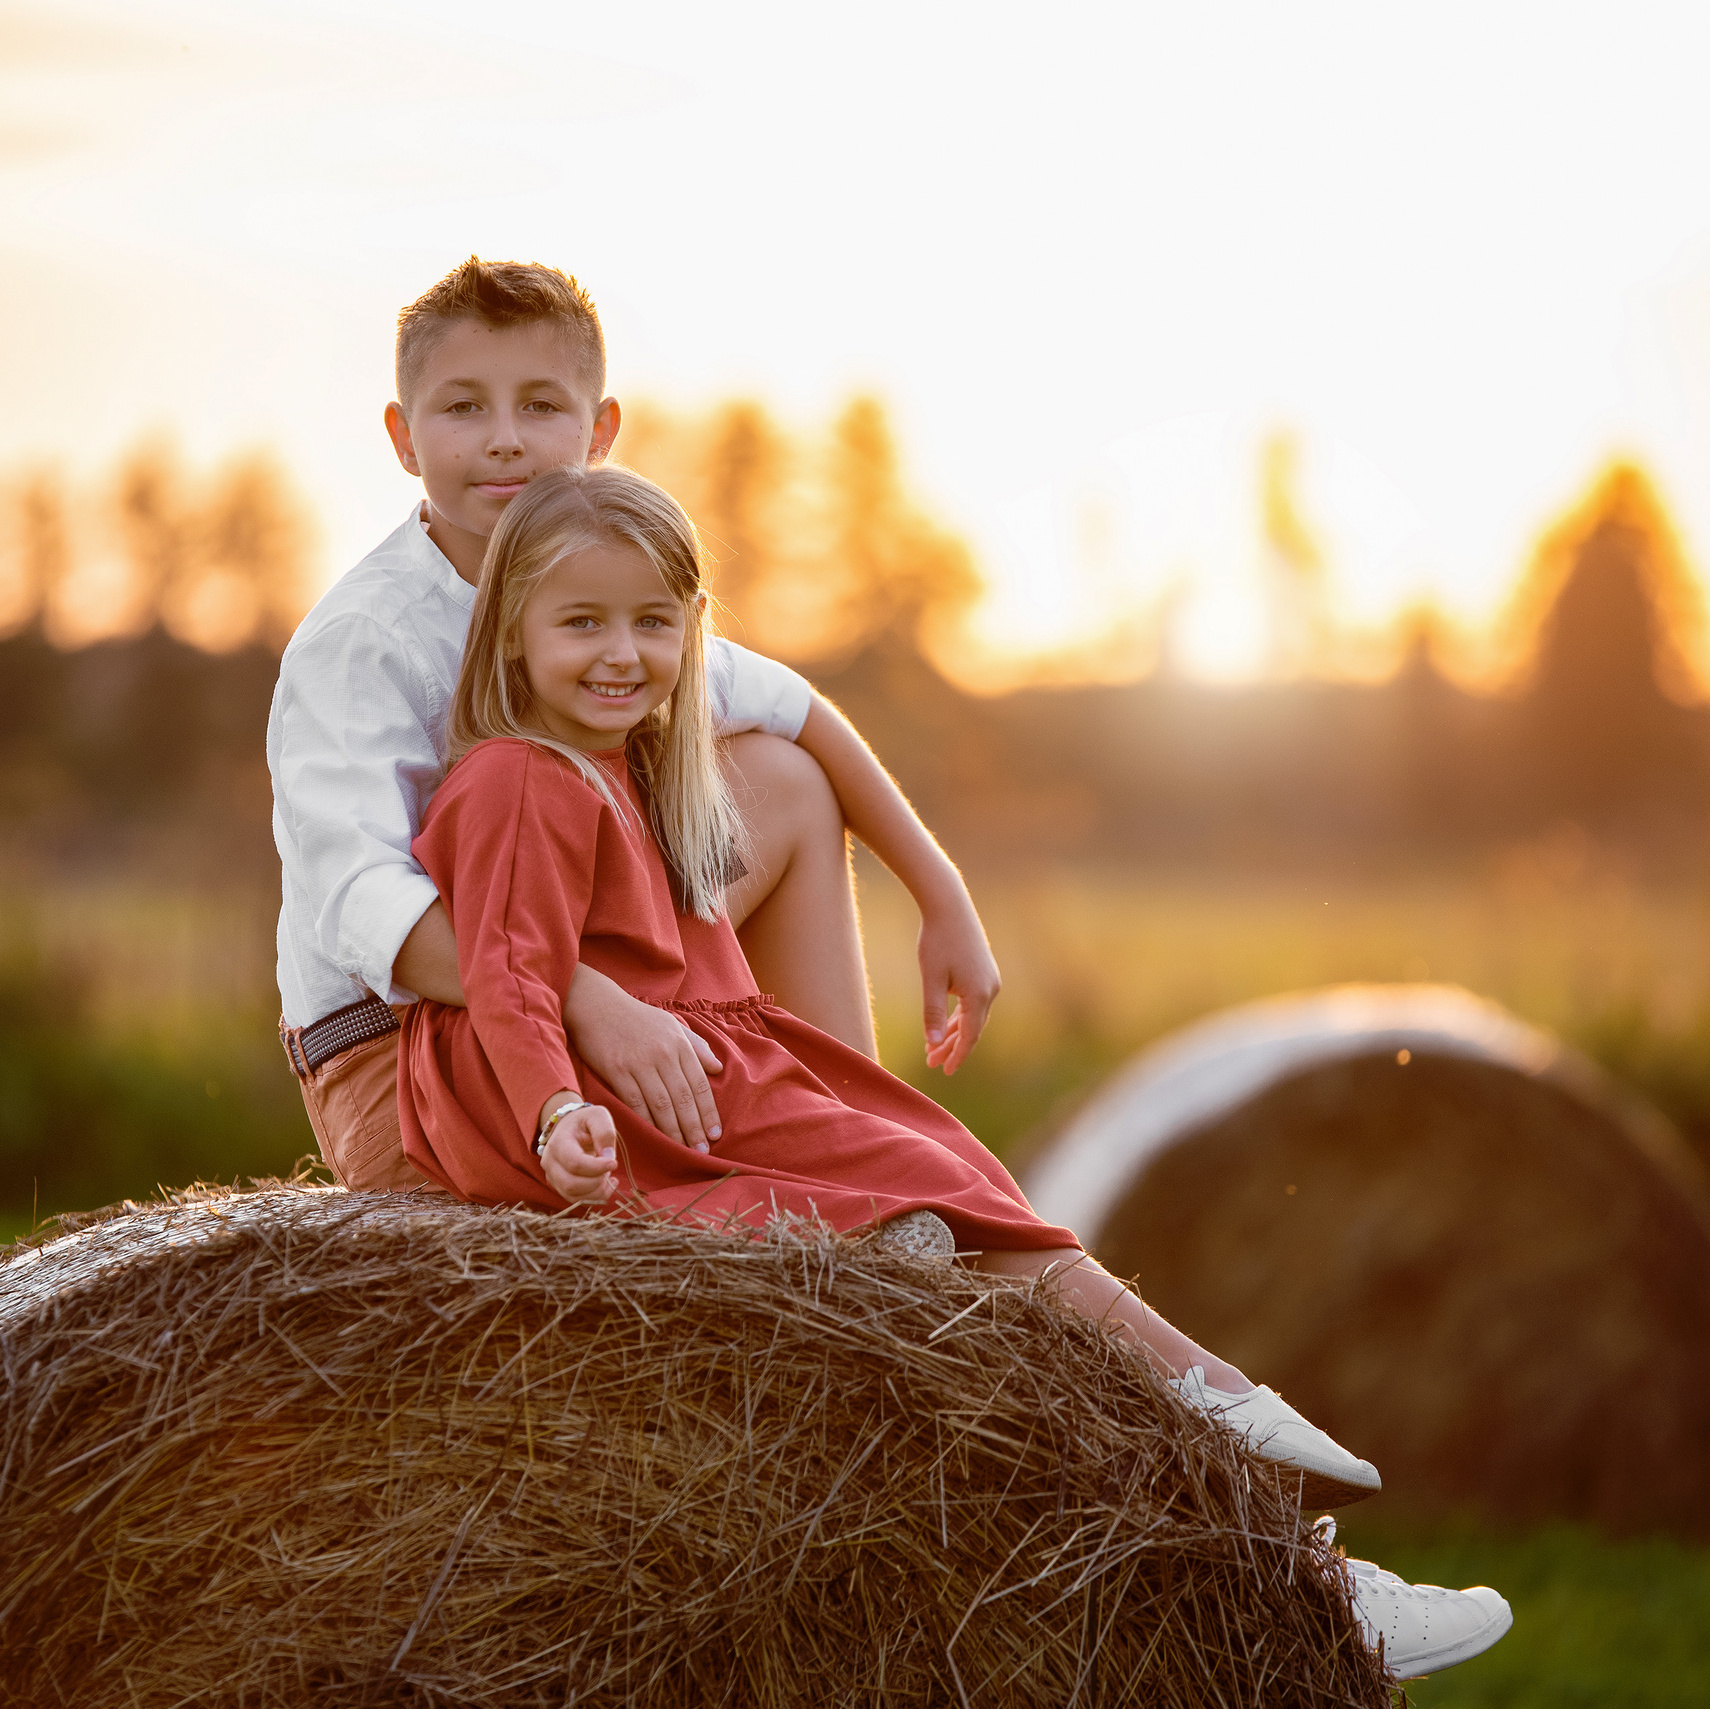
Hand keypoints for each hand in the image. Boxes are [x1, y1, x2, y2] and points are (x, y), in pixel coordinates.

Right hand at [539, 1100, 619, 1204]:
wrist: (570, 1128)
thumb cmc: (584, 1122)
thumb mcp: (597, 1116)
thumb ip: (604, 1132)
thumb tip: (608, 1156)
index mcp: (558, 1143)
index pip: (574, 1163)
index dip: (596, 1167)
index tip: (614, 1163)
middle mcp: (550, 1162)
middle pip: (571, 1184)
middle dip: (596, 1181)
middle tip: (610, 1168)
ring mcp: (552, 1176)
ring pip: (573, 1195)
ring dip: (596, 1191)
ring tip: (609, 1176)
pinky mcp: (559, 1186)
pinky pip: (575, 1200)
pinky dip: (594, 1197)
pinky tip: (605, 1183)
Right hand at [564, 965, 722, 1150]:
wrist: (596, 1004)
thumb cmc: (636, 1017)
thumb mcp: (671, 1024)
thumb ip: (695, 1046)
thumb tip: (717, 1068)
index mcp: (679, 1044)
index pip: (699, 1084)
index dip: (709, 1111)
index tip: (715, 1133)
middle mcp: (663, 1054)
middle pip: (683, 1098)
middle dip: (694, 1128)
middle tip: (702, 1151)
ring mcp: (639, 1063)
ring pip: (661, 1104)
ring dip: (673, 1131)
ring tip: (682, 1150)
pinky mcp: (616, 1070)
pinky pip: (634, 1102)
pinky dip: (646, 1122)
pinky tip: (653, 1138)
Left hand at [918, 890, 1001, 1075]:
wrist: (949, 906)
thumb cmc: (937, 941)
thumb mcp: (931, 980)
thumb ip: (933, 1014)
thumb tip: (934, 1044)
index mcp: (979, 995)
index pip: (969, 1036)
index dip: (957, 1055)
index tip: (944, 1071)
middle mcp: (990, 989)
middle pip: (972, 1028)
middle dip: (952, 1046)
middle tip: (932, 1063)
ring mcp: (990, 979)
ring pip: (973, 1016)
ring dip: (954, 1032)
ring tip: (934, 1047)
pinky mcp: (984, 971)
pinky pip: (973, 1002)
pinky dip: (959, 1015)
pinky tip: (946, 1023)